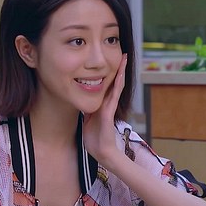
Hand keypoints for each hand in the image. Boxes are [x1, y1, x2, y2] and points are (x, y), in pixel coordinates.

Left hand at [83, 54, 126, 168]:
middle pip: (114, 82)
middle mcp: (108, 104)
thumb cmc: (95, 139)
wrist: (102, 152)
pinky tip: (118, 76)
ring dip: (120, 72)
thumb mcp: (87, 120)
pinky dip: (116, 85)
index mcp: (102, 104)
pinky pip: (113, 96)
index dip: (110, 72)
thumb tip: (82, 101)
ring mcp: (109, 108)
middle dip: (118, 68)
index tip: (111, 60)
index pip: (107, 85)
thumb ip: (87, 110)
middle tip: (122, 53)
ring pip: (116, 86)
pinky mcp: (108, 113)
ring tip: (123, 59)